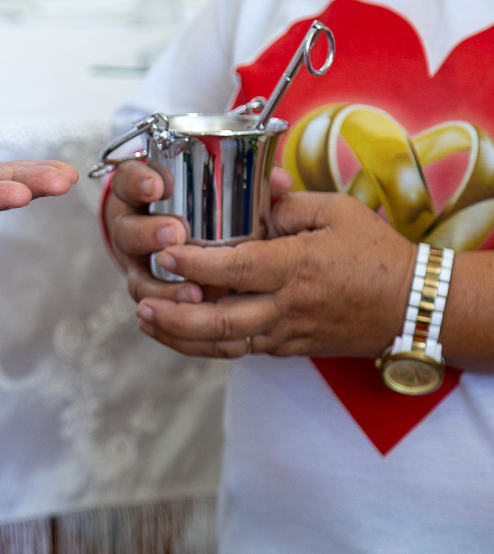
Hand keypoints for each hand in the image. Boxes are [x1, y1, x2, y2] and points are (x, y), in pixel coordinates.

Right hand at [105, 159, 294, 304]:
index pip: (130, 180)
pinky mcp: (150, 296)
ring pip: (137, 279)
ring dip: (162, 287)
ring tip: (192, 292)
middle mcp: (133, 230)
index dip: (139, 182)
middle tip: (175, 233)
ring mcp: (139, 266)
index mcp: (142, 194)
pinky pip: (154, 311)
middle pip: (127, 232)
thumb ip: (247, 181)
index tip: (158, 186)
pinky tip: (194, 319)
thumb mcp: (215, 184)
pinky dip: (171, 319)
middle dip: (149, 233)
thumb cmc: (199, 204)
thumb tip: (283, 183)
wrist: (170, 235)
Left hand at [136, 192, 415, 357]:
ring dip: (179, 336)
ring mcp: (286, 334)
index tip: (163, 252)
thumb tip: (242, 204)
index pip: (237, 268)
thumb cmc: (374, 251)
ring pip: (223, 344)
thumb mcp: (334, 212)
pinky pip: (238, 350)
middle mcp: (288, 307)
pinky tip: (175, 330)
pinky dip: (202, 344)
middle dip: (174, 315)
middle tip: (141, 300)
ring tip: (145, 318)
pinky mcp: (286, 348)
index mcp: (298, 267)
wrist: (413, 306)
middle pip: (221, 321)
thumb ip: (283, 207)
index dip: (195, 262)